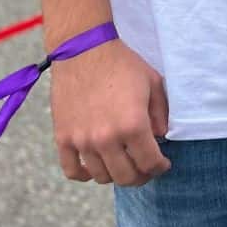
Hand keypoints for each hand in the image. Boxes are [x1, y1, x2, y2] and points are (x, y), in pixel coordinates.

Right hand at [49, 37, 169, 186]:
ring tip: (122, 163)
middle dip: (141, 175)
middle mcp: (107, 138)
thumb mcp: (152, 82)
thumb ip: (161, 114)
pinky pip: (73, 171)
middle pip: (126, 177)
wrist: (84, 49)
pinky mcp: (63, 138)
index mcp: (133, 125)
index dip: (160, 167)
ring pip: (102, 177)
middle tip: (144, 167)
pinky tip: (95, 166)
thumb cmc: (122, 64)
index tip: (162, 164)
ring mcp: (83, 141)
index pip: (150, 163)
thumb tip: (160, 138)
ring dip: (115, 174)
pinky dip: (85, 174)